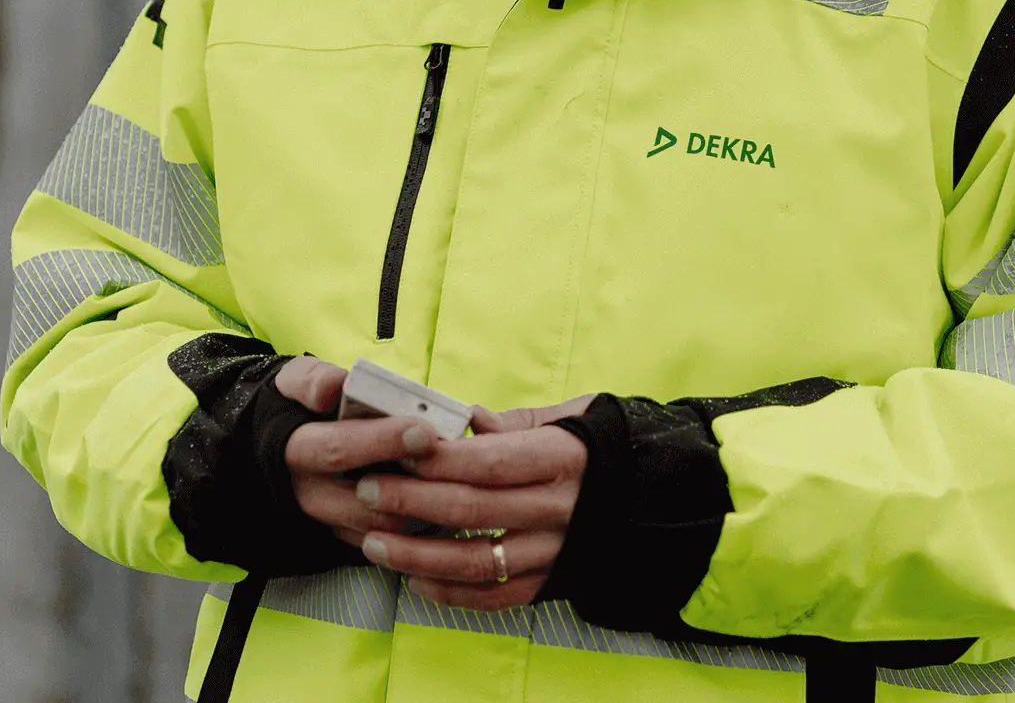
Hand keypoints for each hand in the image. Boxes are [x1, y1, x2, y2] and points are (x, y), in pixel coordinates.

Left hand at [267, 358, 594, 611]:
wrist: (649, 495)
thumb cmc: (594, 447)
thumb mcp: (565, 418)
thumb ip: (509, 422)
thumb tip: (460, 419)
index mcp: (563, 459)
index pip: (489, 461)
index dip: (437, 458)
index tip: (394, 448)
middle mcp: (560, 509)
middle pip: (473, 510)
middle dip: (411, 500)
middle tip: (365, 489)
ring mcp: (554, 552)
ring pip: (476, 562)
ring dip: (417, 554)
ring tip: (373, 542)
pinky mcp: (549, 584)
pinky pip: (493, 596)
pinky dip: (449, 592)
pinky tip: (413, 578)